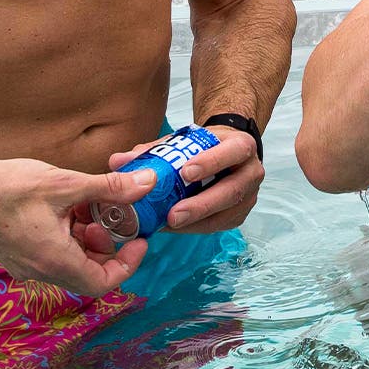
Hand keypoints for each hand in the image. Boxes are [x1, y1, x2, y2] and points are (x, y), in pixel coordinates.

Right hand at [0, 153, 155, 297]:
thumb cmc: (7, 187)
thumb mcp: (66, 183)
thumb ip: (110, 188)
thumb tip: (147, 184)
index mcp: (54, 260)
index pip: (102, 282)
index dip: (128, 264)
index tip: (138, 239)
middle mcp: (40, 270)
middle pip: (88, 273)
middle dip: (108, 246)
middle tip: (114, 217)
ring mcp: (26, 265)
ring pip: (71, 262)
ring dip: (88, 239)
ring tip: (89, 207)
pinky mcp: (17, 255)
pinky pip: (53, 255)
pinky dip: (69, 236)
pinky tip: (68, 207)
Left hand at [106, 125, 261, 232]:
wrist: (228, 153)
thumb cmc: (204, 146)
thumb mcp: (185, 140)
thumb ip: (154, 149)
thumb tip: (117, 161)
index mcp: (241, 146)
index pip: (232, 153)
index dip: (211, 163)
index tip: (185, 172)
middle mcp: (251, 172)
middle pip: (232, 190)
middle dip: (202, 204)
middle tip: (173, 214)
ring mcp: (249, 196)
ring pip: (227, 213)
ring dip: (197, 221)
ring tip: (168, 225)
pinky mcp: (239, 214)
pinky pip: (219, 225)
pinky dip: (196, 227)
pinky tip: (175, 227)